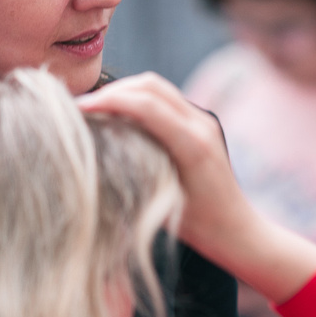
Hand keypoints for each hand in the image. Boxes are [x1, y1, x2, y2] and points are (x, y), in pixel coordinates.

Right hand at [79, 73, 315, 302]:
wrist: (237, 230)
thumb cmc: (200, 228)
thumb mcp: (163, 205)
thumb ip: (136, 174)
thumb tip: (98, 152)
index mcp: (193, 144)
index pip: (145, 105)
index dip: (108, 101)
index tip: (78, 109)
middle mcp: (201, 125)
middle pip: (150, 85)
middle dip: (113, 90)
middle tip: (82, 107)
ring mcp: (203, 121)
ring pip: (157, 86)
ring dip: (124, 91)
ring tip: (95, 108)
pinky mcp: (201, 123)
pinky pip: (165, 98)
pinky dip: (138, 99)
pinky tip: (119, 115)